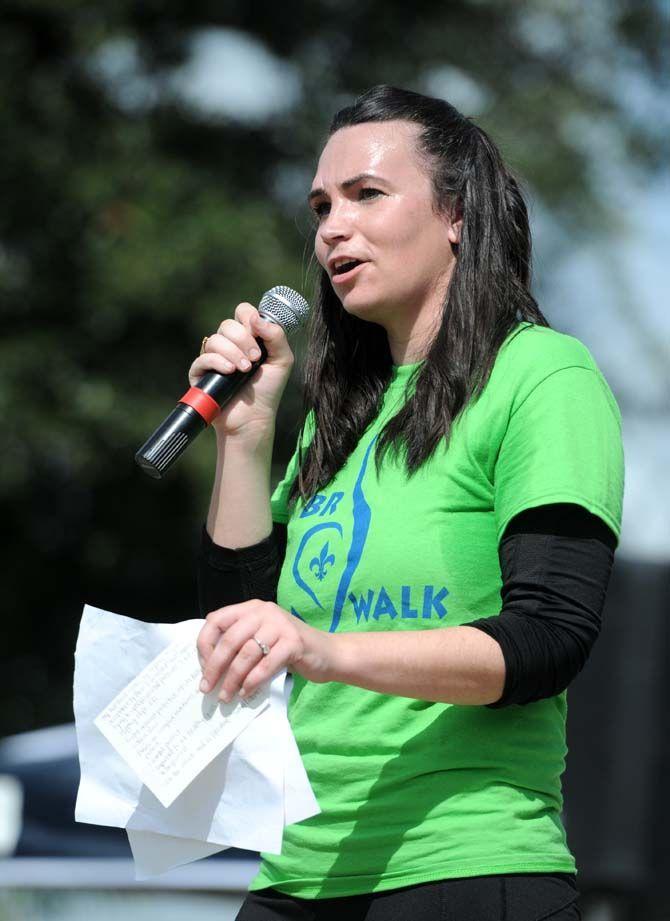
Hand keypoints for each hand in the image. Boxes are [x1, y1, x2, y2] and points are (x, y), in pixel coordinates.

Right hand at [188, 302, 294, 438]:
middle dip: (244, 340)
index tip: (259, 335)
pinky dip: (217, 362)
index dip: (249, 318)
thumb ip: (276, 335)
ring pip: (215, 339)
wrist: (253, 418)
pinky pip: (203, 357)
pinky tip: (230, 371)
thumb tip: (256, 317)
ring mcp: (213, 358)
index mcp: (248, 338)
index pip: (242, 312)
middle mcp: (229, 344)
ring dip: (233, 353)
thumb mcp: (282, 360)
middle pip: (227, 324)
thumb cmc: (268, 390)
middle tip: (255, 359)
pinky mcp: (200, 373)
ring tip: (245, 370)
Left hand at [196, 600, 332, 701]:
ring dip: (232, 679)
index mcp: (252, 608)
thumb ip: (239, 643)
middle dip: (215, 667)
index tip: (203, 667)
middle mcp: (264, 611)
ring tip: (226, 696)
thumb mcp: (261, 638)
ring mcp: (281, 625)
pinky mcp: (294, 642)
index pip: (217, 620)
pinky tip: (246, 692)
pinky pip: (266, 665)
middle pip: (230, 639)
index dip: (205, 644)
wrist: (327, 653)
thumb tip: (208, 668)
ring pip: (246, 654)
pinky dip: (253, 681)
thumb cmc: (288, 649)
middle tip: (207, 688)